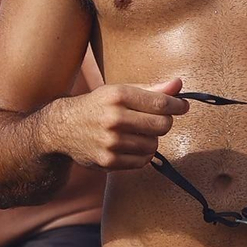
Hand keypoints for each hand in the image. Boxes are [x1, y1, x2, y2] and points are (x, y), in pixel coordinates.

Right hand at [54, 78, 188, 170]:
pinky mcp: (109, 161)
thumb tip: (179, 85)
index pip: (161, 103)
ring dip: (152, 139)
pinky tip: (131, 145)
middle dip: (165, 122)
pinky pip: (142, 161)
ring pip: (154, 144)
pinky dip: (142, 154)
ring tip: (138, 132)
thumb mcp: (120, 90)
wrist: (63, 127)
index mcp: (118, 96)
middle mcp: (114, 119)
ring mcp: (111, 142)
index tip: (183, 106)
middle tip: (156, 119)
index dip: (178, 105)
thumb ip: (151, 89)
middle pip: (162, 125)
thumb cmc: (98, 105)